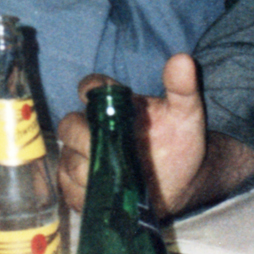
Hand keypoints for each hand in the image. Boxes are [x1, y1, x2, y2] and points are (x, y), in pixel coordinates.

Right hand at [56, 53, 213, 215]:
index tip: (93, 97)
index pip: (90, 87)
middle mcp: (91, 127)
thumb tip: (183, 61)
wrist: (183, 183)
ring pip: (68, 160)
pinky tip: (105, 193)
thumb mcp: (186, 114)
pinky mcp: (79, 186)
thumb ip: (183, 88)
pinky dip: (83, 192)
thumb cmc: (179, 143)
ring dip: (87, 169)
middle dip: (84, 138)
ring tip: (113, 176)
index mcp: (113, 103)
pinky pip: (68, 187)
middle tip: (107, 150)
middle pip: (69, 126)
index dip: (88, 91)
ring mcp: (82, 156)